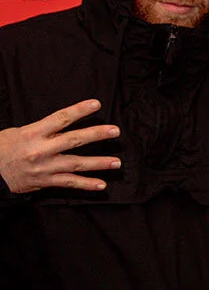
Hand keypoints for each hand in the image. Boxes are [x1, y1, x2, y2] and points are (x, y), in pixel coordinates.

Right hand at [0, 99, 119, 193]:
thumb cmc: (2, 148)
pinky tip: (101, 184)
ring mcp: (45, 167)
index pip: (60, 118)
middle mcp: (41, 149)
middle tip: (115, 131)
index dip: (79, 110)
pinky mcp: (45, 181)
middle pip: (74, 140)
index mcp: (33, 133)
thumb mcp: (17, 132)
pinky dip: (86, 184)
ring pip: (77, 164)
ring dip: (99, 163)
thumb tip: (61, 124)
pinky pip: (69, 183)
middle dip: (97, 134)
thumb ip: (40, 129)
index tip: (96, 104)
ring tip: (117, 162)